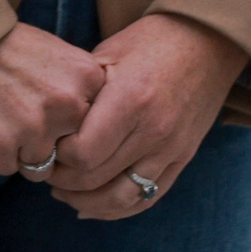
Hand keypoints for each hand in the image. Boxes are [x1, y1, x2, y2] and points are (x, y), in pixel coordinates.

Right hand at [0, 23, 105, 178]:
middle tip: (24, 115)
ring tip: (0, 116)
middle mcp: (68, 106)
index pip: (99, 126)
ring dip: (20, 150)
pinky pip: (6, 167)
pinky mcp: (2, 148)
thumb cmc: (4, 46)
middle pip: (72, 151)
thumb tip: (96, 128)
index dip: (73, 123)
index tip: (51, 107)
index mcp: (88, 78)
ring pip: (40, 166)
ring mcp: (36, 129)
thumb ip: (81, 88)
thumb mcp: (56, 53)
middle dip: (51, 143)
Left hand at [46, 14, 244, 219]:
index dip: (57, 155)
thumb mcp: (107, 55)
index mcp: (131, 100)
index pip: (83, 153)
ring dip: (85, 202)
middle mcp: (153, 131)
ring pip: (121, 198)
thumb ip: (80, 92)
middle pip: (97, 178)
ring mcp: (171, 150)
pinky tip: (91, 206)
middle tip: (44, 169)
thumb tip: (46, 124)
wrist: (206, 43)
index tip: (44, 144)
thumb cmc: (149, 42)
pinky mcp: (182, 160)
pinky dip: (116, 210)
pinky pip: (147, 199)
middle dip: (63, 180)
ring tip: (63, 193)